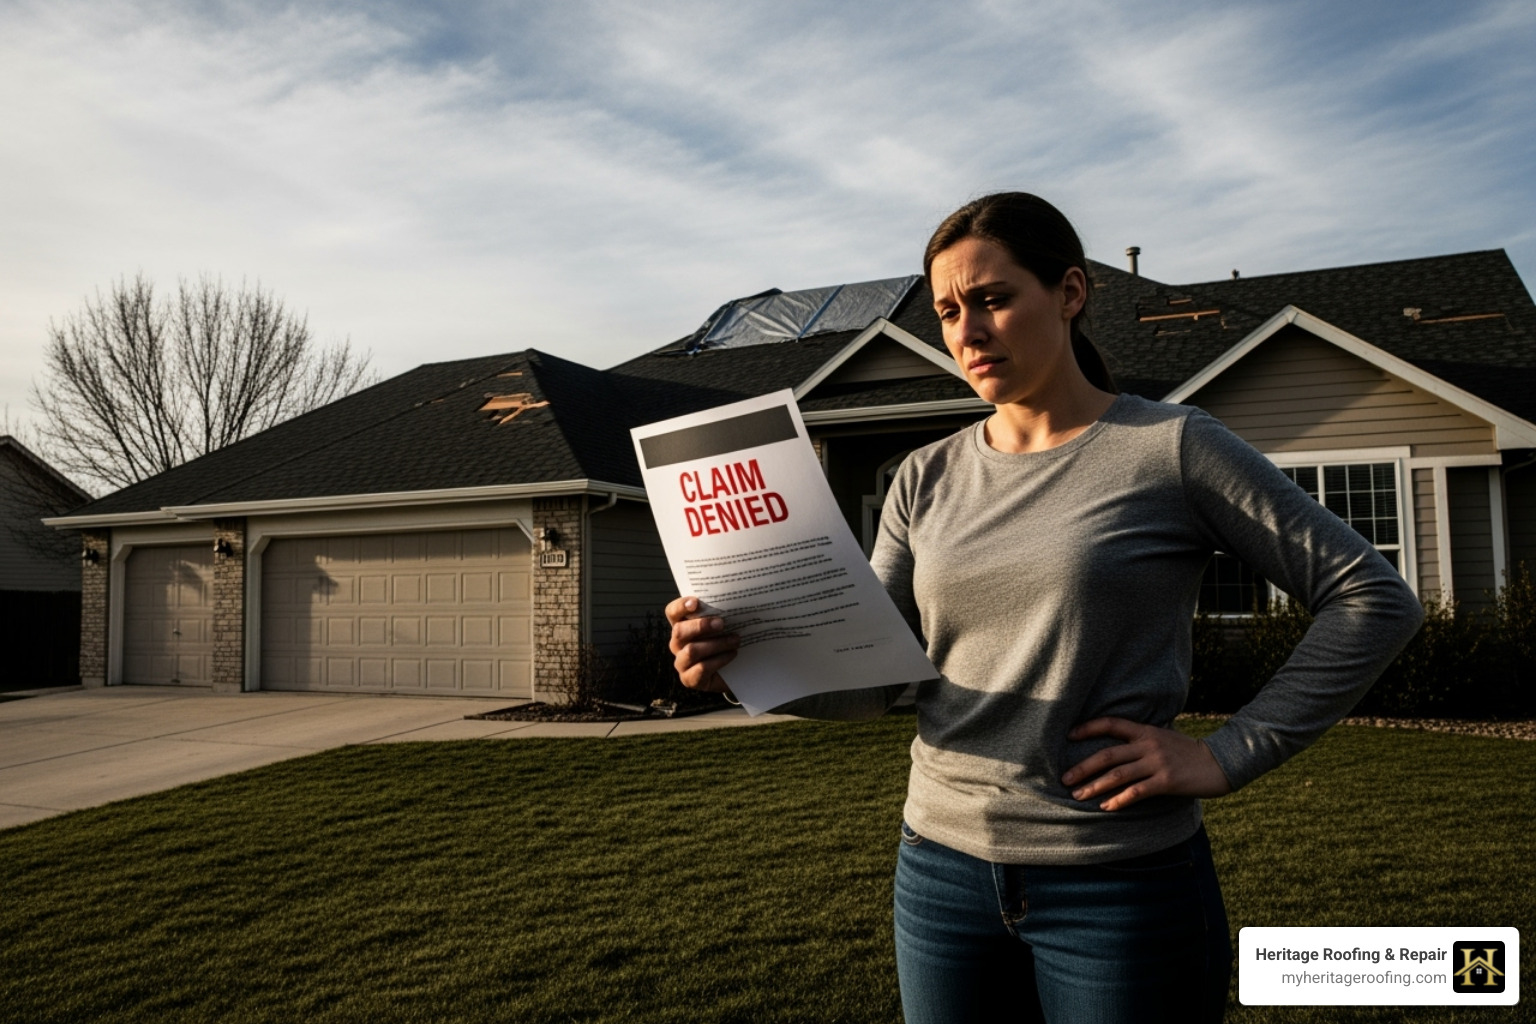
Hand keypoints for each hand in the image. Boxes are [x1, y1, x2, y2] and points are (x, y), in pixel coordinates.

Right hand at [665, 596, 738, 693]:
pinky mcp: (689, 679)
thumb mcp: (723, 627)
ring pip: (691, 651)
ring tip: (735, 640)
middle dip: (701, 626)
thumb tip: (733, 601)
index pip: (672, 612)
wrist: (735, 671)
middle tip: (721, 623)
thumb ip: (720, 615)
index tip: (695, 602)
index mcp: (682, 626)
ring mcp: (681, 663)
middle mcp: (677, 644)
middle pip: (679, 631)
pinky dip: (719, 660)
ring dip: (716, 644)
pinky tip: (731, 654)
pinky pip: (701, 668)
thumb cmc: (726, 643)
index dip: (680, 606)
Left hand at [1060, 717, 1231, 811]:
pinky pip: (1137, 792)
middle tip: (1065, 779)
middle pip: (1107, 755)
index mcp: (1145, 731)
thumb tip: (1116, 746)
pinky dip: (1119, 800)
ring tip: (1078, 795)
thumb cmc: (1187, 751)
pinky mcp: (1166, 781)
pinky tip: (1106, 806)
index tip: (1068, 736)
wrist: (1219, 762)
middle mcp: (1148, 745)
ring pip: (1117, 775)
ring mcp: (1157, 763)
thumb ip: (1140, 740)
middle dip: (1082, 767)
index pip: (1110, 724)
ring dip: (1094, 786)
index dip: (1088, 728)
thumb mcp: (1162, 737)